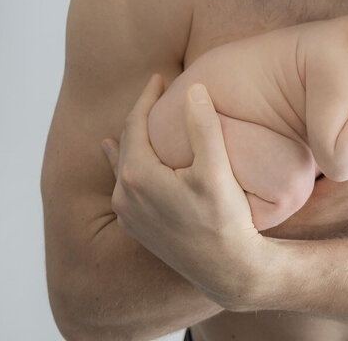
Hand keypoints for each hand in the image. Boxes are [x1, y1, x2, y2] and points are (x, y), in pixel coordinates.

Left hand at [102, 75, 268, 310]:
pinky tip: (121, 165)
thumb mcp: (217, 169)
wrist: (227, 271)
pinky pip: (124, 187)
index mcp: (136, 176)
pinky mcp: (137, 229)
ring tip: (136, 121)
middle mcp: (123, 196)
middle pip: (127, 142)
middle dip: (140, 115)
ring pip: (123, 165)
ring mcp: (128, 215)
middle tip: (156, 91)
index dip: (147, 96)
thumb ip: (203, 126)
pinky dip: (126, 168)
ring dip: (132, 140)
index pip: (135, 123)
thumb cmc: (225, 220)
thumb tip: (193, 89)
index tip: (159, 77)